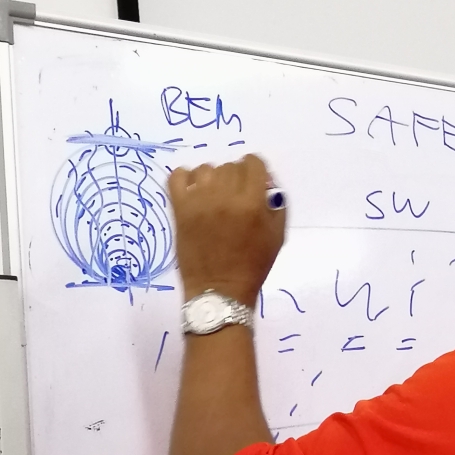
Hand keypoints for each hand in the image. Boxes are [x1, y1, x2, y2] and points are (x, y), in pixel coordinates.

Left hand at [167, 154, 286, 305]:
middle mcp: (225, 197)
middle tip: (233, 199)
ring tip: (212, 198)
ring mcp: (200, 202)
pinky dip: (185, 178)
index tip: (252, 183)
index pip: (253, 164)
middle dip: (235, 179)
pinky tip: (192, 192)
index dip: (255, 171)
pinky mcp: (180, 209)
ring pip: (206, 169)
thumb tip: (265, 182)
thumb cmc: (252, 267)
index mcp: (252, 203)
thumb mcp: (276, 236)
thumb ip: (275, 204)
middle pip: (231, 167)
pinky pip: (178, 176)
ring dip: (212, 179)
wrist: (219, 291)